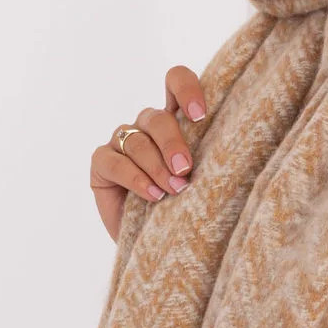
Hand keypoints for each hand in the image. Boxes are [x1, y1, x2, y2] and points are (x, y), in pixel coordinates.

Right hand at [90, 65, 207, 241]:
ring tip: (173, 191)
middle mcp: (147, 126)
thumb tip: (226, 153)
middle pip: (157, 118)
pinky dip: (134, 178)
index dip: (186, 89)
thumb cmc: (187, 210)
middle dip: (173, 144)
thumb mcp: (205, 181)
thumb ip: (210, 159)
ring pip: (136, 141)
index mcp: (176, 120)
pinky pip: (113, 161)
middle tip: (185, 169)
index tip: (201, 116)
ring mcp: (121, 142)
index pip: (175, 81)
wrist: (159, 245)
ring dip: (156, 167)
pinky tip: (152, 195)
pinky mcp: (101, 163)